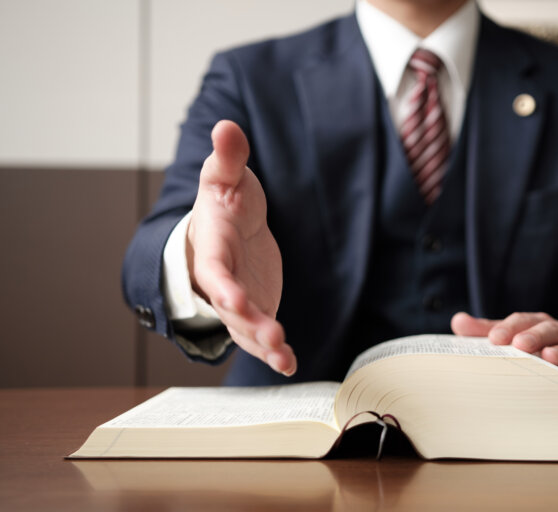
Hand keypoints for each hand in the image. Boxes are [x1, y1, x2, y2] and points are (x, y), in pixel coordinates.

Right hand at [186, 120, 295, 375]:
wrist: (226, 226)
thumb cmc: (223, 203)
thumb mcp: (225, 176)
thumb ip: (227, 157)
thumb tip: (227, 126)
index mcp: (213, 248)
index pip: (215, 270)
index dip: (224, 286)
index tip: (234, 299)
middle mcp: (223, 279)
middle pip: (232, 307)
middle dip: (250, 323)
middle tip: (272, 336)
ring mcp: (239, 298)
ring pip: (247, 327)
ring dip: (264, 343)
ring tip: (284, 356)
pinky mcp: (256, 308)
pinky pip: (261, 334)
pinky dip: (273, 350)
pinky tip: (289, 363)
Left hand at [451, 312, 557, 392]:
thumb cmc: (541, 348)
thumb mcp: (515, 337)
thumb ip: (487, 331)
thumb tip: (458, 321)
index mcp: (538, 324)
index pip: (522, 322)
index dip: (509, 328)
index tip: (494, 339)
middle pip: (549, 330)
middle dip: (535, 336)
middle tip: (520, 345)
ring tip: (550, 358)